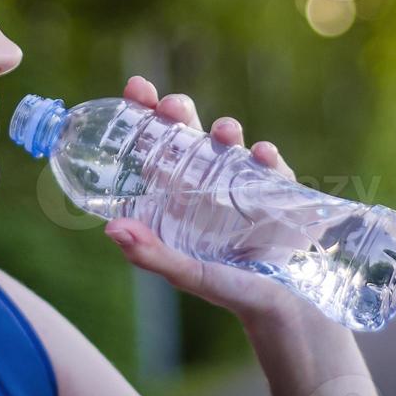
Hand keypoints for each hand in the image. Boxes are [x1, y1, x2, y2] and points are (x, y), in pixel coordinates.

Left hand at [103, 75, 313, 323]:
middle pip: (188, 133)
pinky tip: (264, 155)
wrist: (285, 308)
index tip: (137, 87)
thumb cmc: (230, 290)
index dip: (145, 114)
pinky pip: (273, 166)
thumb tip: (111, 229)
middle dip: (180, 112)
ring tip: (225, 132)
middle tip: (173, 107)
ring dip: (225, 131)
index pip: (156, 145)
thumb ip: (152, 255)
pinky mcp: (280, 191)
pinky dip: (268, 157)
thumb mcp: (187, 273)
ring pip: (229, 143)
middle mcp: (207, 182)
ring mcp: (244, 182)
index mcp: (177, 196)